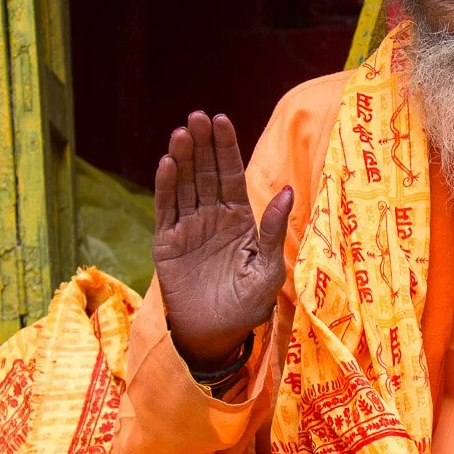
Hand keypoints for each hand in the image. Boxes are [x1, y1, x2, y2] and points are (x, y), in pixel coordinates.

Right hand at [152, 112, 293, 368]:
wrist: (216, 336)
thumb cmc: (248, 305)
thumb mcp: (268, 269)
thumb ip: (273, 230)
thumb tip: (287, 190)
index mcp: (238, 219)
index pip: (230, 175)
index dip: (225, 147)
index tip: (221, 119)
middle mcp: (211, 217)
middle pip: (205, 173)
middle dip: (202, 145)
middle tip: (197, 117)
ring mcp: (187, 228)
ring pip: (184, 185)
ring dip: (182, 158)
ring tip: (182, 133)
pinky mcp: (166, 243)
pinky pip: (166, 210)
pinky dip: (165, 188)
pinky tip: (167, 164)